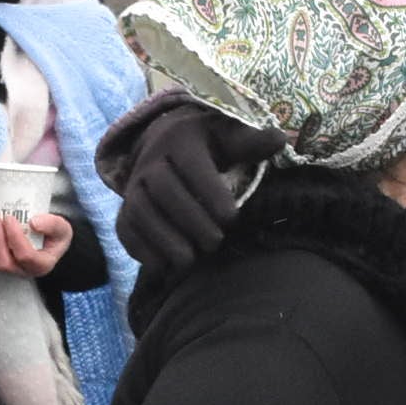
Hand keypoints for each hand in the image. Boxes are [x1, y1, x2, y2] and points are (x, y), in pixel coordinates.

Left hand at [0, 208, 71, 277]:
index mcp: (41, 265)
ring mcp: (10, 269)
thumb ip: (52, 224)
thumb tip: (33, 223)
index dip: (14, 237)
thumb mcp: (62, 228)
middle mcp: (24, 271)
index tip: (10, 217)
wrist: (47, 240)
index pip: (25, 256)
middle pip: (4, 263)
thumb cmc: (54, 236)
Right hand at [100, 91, 290, 275]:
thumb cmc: (207, 147)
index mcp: (179, 140)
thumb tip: (280, 140)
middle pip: (164, 190)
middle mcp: (150, 162)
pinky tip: (164, 266)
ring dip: (164, 239)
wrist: (164, 148)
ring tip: (189, 261)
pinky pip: (126, 230)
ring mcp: (133, 188)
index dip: (211, 193)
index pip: (192, 166)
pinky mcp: (125, 211)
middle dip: (190, 220)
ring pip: (140, 211)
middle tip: (215, 242)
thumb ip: (251, 143)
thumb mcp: (228, 138)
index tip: (231, 218)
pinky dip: (142, 250)